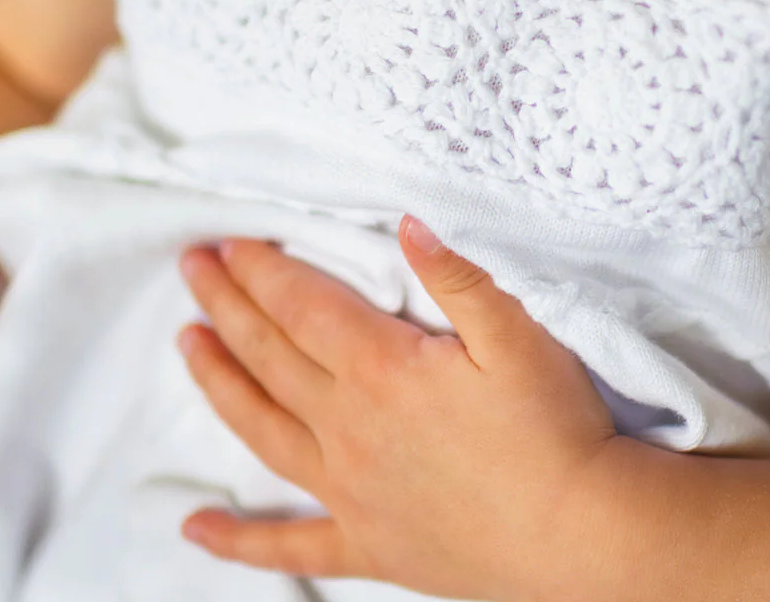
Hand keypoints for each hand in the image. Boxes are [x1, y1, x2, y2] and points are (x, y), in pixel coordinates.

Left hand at [177, 219, 620, 601]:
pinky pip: (290, 546)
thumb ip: (456, 277)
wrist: (582, 535)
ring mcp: (352, 491)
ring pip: (262, 430)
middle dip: (227, 304)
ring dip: (218, 385)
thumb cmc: (556, 430)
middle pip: (270, 355)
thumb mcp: (516, 335)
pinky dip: (239, 542)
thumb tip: (407, 224)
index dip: (262, 270)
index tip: (230, 242)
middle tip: (191, 268)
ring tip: (187, 345)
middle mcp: (350, 429)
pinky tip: (195, 531)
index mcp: (383, 371)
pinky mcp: (369, 545)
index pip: (303, 307)